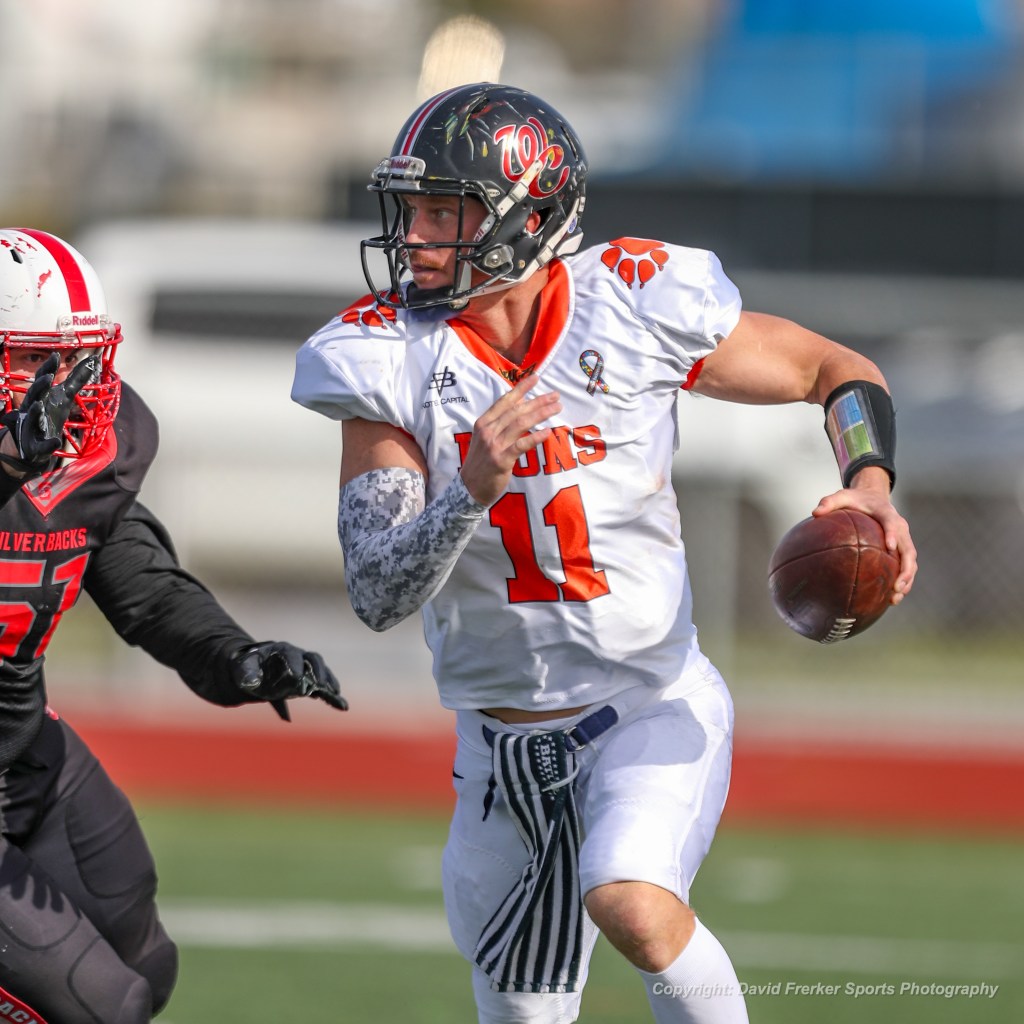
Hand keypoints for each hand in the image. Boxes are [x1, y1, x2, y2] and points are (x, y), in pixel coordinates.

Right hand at [0, 353, 97, 472]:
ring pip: (33, 417)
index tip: (55, 356)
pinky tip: (55, 442)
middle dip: (40, 387)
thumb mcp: (64, 397)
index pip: (42, 379)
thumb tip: (92, 361)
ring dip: (36, 410)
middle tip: (48, 378)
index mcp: (42, 396)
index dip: (48, 368)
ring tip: (40, 404)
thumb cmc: (50, 414)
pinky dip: (49, 443)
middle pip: (34, 395)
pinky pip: (43, 445)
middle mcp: (34, 408)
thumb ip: (76, 380)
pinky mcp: (37, 446)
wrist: (34, 443)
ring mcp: (33, 426)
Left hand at [230, 641, 347, 721]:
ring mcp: (305, 669)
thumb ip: (247, 672)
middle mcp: (298, 656)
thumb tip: (253, 681)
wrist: (252, 671)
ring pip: (321, 671)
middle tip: (318, 684)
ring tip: (335, 693)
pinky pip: (323, 688)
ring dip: (329, 681)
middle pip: (313, 659)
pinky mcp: (308, 683)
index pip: (292, 654)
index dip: (295, 664)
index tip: (296, 677)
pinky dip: (332, 696)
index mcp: (282, 649)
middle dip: (317, 671)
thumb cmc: (247, 666)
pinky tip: (342, 706)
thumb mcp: (242, 667)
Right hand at [459, 374, 561, 505]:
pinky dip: (535, 437)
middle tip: (555, 396)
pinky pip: (521, 445)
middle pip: (516, 410)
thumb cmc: (481, 463)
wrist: (469, 488)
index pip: (504, 401)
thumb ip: (499, 425)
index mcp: (483, 423)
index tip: (536, 378)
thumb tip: (520, 409)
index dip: (521, 389)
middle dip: (538, 401)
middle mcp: (488, 431)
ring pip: (520, 424)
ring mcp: (494, 445)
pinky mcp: (501, 460)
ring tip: (556, 408)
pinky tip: (548, 432)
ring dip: (540, 414)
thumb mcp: (484, 439)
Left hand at [813, 466, 917, 604]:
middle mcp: (900, 527)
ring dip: (906, 580)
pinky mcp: (901, 548)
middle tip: (896, 586)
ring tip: (895, 597)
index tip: (890, 547)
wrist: (873, 497)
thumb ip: (829, 502)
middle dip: (905, 569)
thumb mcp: (842, 496)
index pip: (892, 524)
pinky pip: (905, 566)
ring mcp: (903, 539)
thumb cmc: (856, 499)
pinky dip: (902, 581)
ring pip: (910, 562)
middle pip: (909, 550)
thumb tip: (814, 513)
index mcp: (887, 513)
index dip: (893, 535)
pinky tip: (890, 598)